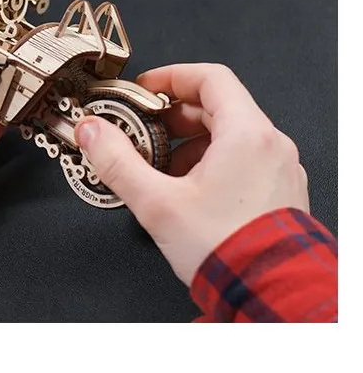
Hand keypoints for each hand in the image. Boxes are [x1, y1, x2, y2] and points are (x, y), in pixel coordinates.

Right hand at [74, 64, 308, 284]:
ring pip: (229, 136)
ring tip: (159, 169)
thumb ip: (117, 161)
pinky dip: (211, 163)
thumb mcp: (157, 202)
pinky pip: (242, 160)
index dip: (171, 77)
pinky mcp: (279, 193)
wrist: (269, 296)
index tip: (144, 90)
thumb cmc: (224, 249)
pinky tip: (185, 191)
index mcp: (247, 134)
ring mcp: (279, 169)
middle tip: (141, 132)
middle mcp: (270, 145)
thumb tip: (92, 131)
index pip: (210, 77)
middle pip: (217, 107)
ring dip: (189, 143)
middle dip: (172, 117)